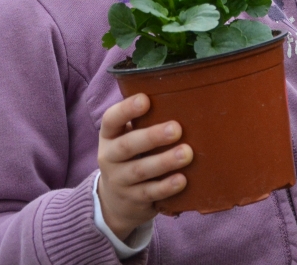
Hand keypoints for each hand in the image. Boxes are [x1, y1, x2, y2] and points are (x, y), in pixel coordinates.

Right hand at [97, 93, 191, 240]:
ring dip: (164, 162)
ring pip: (139, 171)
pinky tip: (182, 180)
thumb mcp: (129, 137)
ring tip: (187, 153)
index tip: (145, 100)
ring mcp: (119, 181)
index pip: (111, 120)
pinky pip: (149, 193)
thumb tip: (186, 95)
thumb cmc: (132, 156)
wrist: (116, 201)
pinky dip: (166, 187)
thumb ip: (147, 120)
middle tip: (176, 129)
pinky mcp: (133, 200)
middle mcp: (109, 158)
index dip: (126, 110)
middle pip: (126, 146)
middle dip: (151, 137)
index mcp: (109, 136)